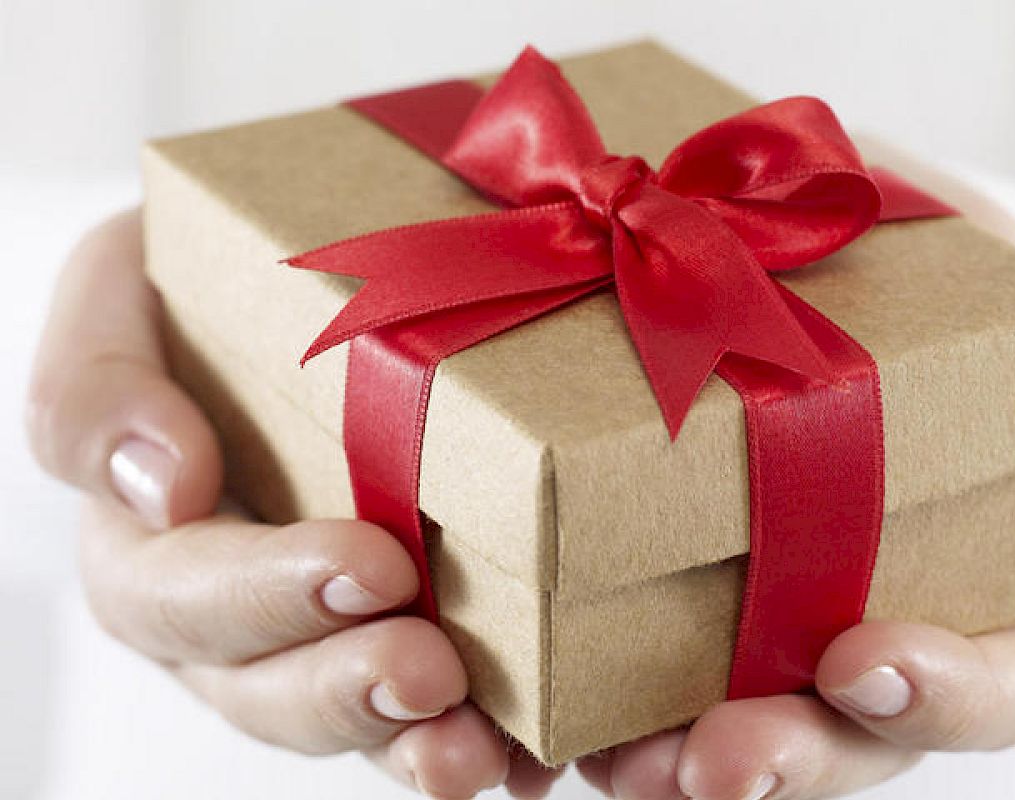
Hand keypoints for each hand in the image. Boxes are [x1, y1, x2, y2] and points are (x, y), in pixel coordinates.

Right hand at [26, 210, 563, 799]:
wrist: (324, 266)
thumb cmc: (209, 276)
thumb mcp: (120, 287)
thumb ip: (97, 383)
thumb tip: (162, 484)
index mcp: (153, 535)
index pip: (175, 594)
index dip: (261, 595)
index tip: (366, 565)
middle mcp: (237, 605)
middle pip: (263, 688)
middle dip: (342, 692)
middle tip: (426, 671)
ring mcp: (328, 628)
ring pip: (354, 720)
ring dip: (411, 743)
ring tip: (475, 748)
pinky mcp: (416, 627)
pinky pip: (440, 709)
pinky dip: (491, 738)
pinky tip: (534, 747)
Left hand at [573, 146, 1014, 799]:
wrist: (712, 191)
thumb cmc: (860, 231)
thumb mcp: (962, 255)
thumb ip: (1002, 354)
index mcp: (966, 551)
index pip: (1004, 673)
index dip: (952, 695)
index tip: (867, 663)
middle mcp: (855, 603)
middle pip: (854, 737)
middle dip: (795, 761)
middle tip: (725, 763)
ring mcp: (742, 611)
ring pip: (727, 736)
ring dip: (673, 769)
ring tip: (621, 767)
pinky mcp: (623, 592)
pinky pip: (605, 685)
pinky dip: (573, 716)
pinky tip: (537, 725)